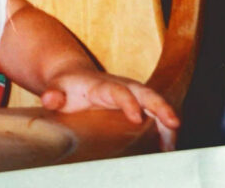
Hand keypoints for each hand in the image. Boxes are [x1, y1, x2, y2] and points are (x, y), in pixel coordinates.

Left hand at [40, 68, 179, 150]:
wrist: (72, 76)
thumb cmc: (64, 86)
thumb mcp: (56, 88)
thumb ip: (53, 94)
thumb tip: (49, 99)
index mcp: (102, 85)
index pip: (118, 91)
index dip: (128, 103)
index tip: (136, 118)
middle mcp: (122, 86)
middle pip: (146, 93)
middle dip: (161, 106)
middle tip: (175, 123)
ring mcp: (132, 95)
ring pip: (155, 104)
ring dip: (168, 121)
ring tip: (173, 146)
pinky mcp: (137, 104)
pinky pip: (155, 115)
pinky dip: (165, 129)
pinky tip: (168, 148)